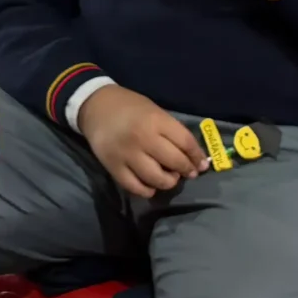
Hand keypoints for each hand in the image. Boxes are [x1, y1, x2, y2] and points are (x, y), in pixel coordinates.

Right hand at [77, 85, 204, 199]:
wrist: (95, 106)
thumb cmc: (130, 106)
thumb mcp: (154, 111)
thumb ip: (171, 131)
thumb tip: (191, 155)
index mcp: (156, 120)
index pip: (185, 142)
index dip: (197, 156)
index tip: (202, 164)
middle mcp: (143, 138)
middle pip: (174, 162)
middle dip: (186, 170)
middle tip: (188, 173)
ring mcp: (127, 154)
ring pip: (156, 179)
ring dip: (168, 182)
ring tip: (169, 178)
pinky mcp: (113, 167)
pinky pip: (135, 187)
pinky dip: (147, 191)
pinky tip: (151, 186)